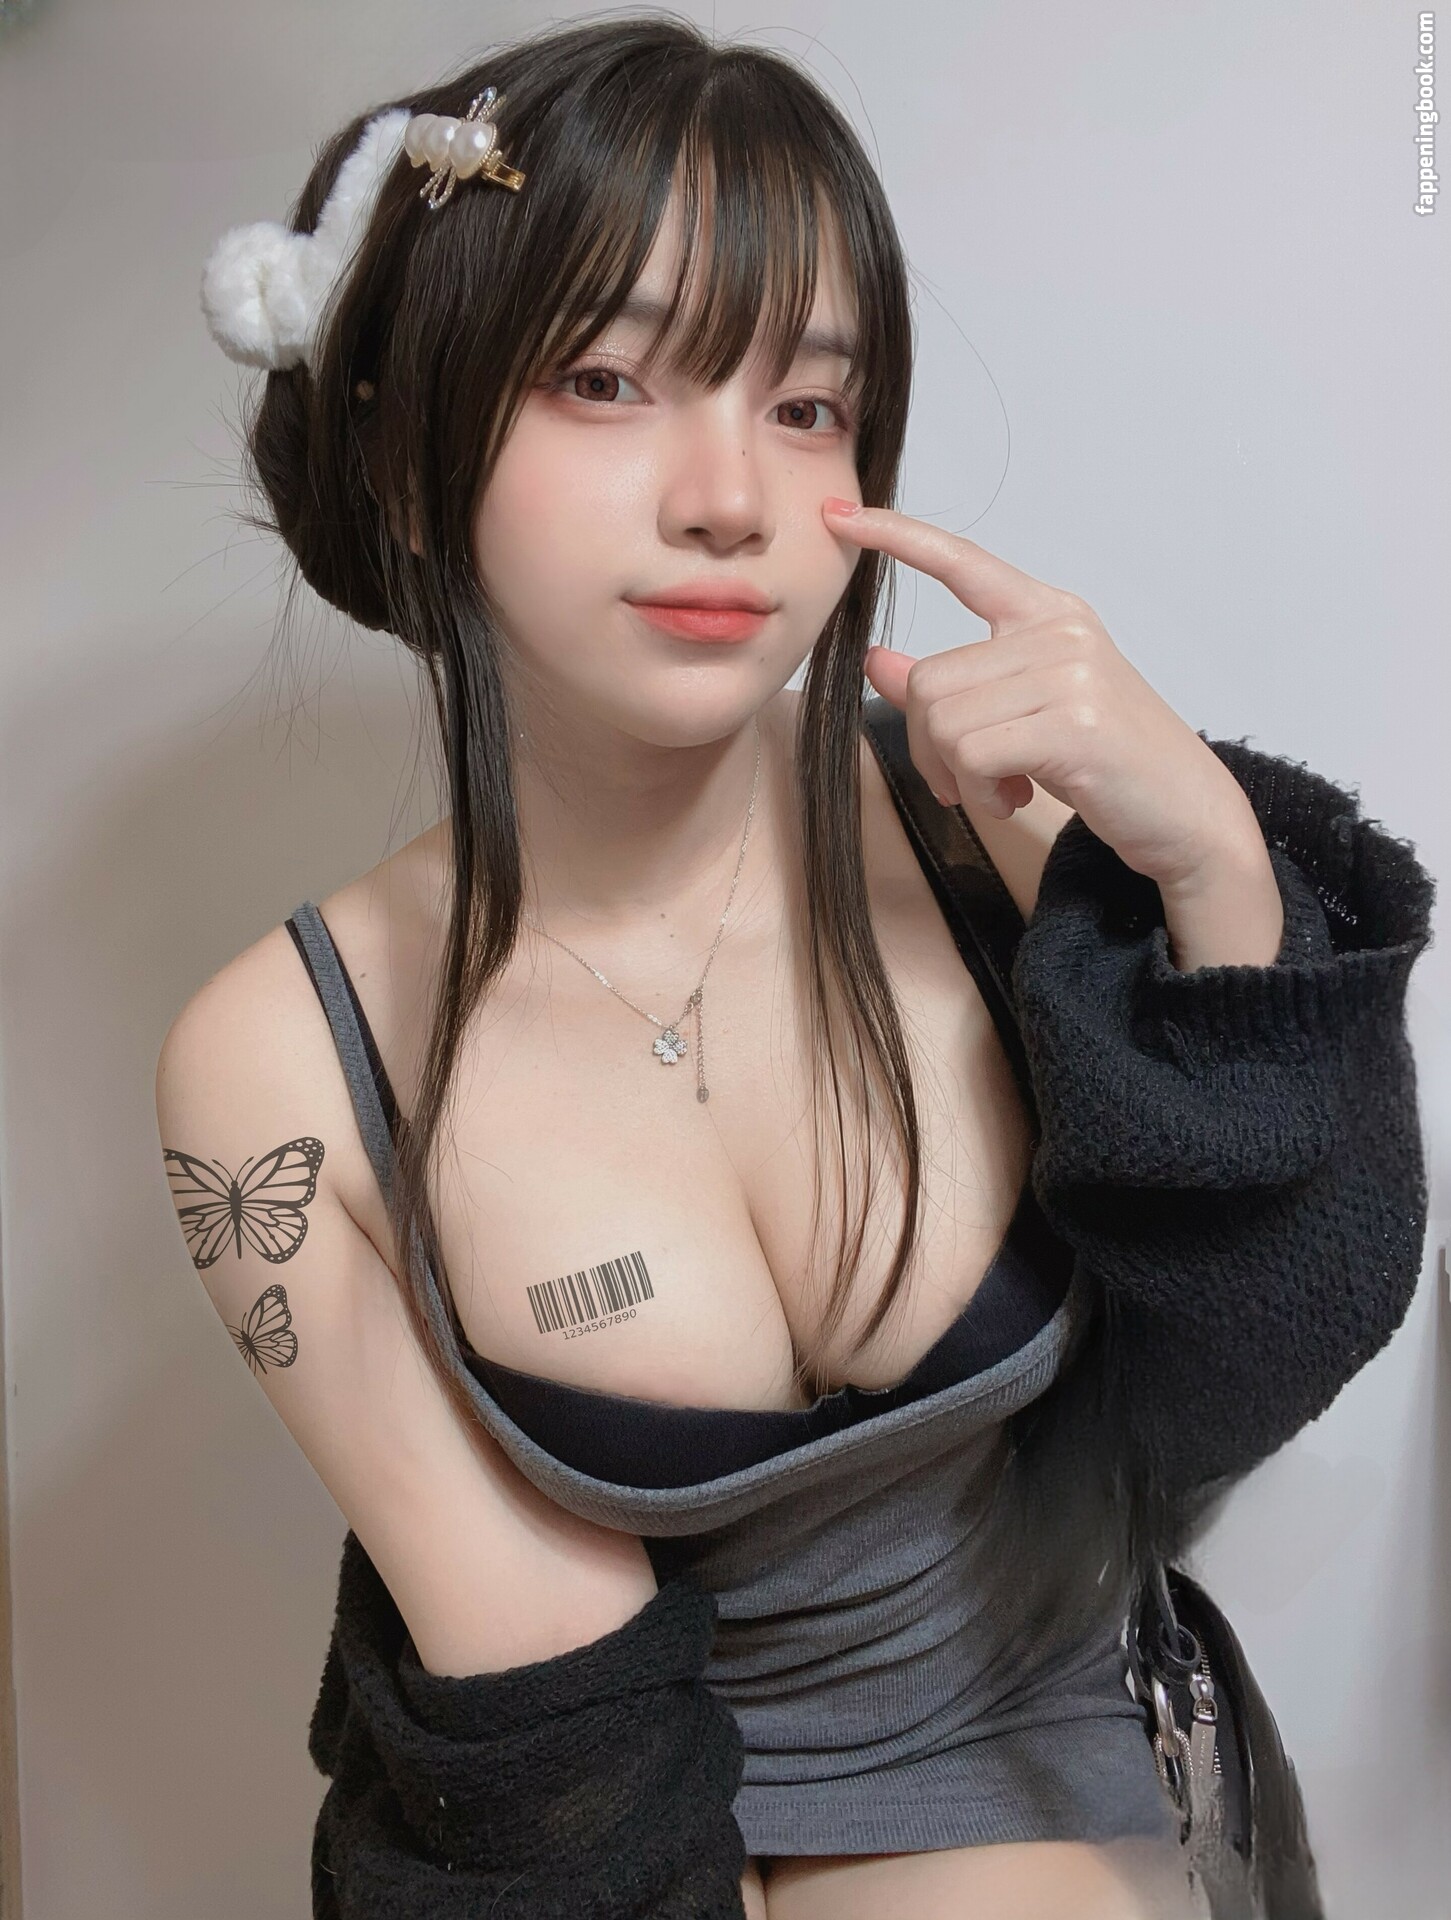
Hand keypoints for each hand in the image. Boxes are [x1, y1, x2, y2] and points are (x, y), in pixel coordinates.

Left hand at [822, 497, 1264, 889]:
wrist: (1187, 815)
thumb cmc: (1106, 763)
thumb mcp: (1021, 714)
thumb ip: (952, 685)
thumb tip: (878, 660)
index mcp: (1048, 615)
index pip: (961, 561)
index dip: (897, 537)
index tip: (842, 515)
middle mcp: (1059, 631)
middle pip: (931, 680)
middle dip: (930, 748)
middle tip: (969, 782)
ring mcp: (1070, 673)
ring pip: (943, 720)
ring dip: (958, 775)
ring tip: (1004, 788)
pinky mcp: (1073, 723)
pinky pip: (971, 753)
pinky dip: (979, 790)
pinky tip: (1016, 797)